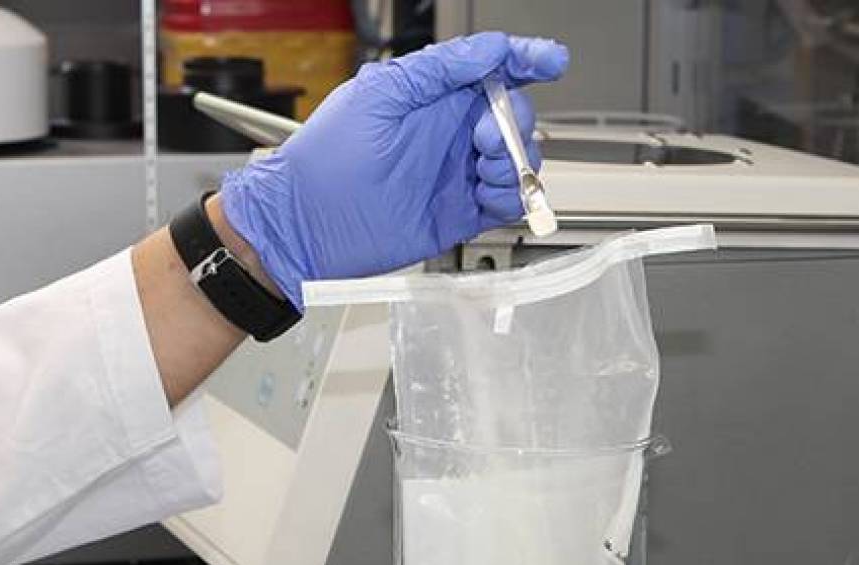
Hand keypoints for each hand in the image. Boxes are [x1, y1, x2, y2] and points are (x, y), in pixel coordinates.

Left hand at [219, 33, 568, 308]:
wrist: (307, 223)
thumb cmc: (326, 158)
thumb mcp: (379, 94)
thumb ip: (437, 69)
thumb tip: (489, 49)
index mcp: (433, 97)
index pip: (493, 70)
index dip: (527, 60)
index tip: (551, 60)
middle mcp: (450, 133)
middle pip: (514, 114)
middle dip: (514, 120)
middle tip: (482, 137)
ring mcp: (458, 173)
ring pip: (518, 158)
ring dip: (515, 161)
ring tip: (484, 170)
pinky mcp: (461, 212)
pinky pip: (508, 201)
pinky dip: (511, 197)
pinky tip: (486, 194)